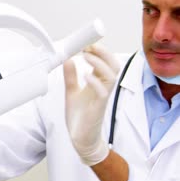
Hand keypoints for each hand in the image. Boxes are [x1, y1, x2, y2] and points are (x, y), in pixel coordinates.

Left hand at [63, 44, 119, 165]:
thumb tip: (67, 59)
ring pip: (111, 76)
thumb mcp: (71, 92)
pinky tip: (86, 75)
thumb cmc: (79, 115)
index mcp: (97, 83)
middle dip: (103, 53)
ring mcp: (102, 97)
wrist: (79, 138)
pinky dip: (95, 82)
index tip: (87, 42)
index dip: (98, 51)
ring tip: (86, 55)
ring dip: (99, 64)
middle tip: (89, 45)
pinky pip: (103, 93)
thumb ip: (70, 76)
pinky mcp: (99, 108)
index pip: (104, 62)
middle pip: (113, 65)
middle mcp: (102, 88)